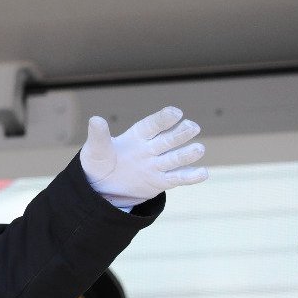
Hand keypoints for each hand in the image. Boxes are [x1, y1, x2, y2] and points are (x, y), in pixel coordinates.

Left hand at [80, 106, 207, 207]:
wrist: (101, 185)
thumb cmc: (99, 161)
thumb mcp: (95, 149)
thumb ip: (98, 136)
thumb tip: (95, 120)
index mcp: (136, 136)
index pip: (152, 125)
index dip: (163, 119)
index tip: (175, 112)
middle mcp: (151, 148)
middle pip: (168, 139)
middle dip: (181, 133)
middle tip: (192, 126)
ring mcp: (157, 164)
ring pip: (176, 158)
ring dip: (188, 154)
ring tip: (199, 149)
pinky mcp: (160, 181)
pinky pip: (177, 178)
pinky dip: (190, 176)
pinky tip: (203, 173)